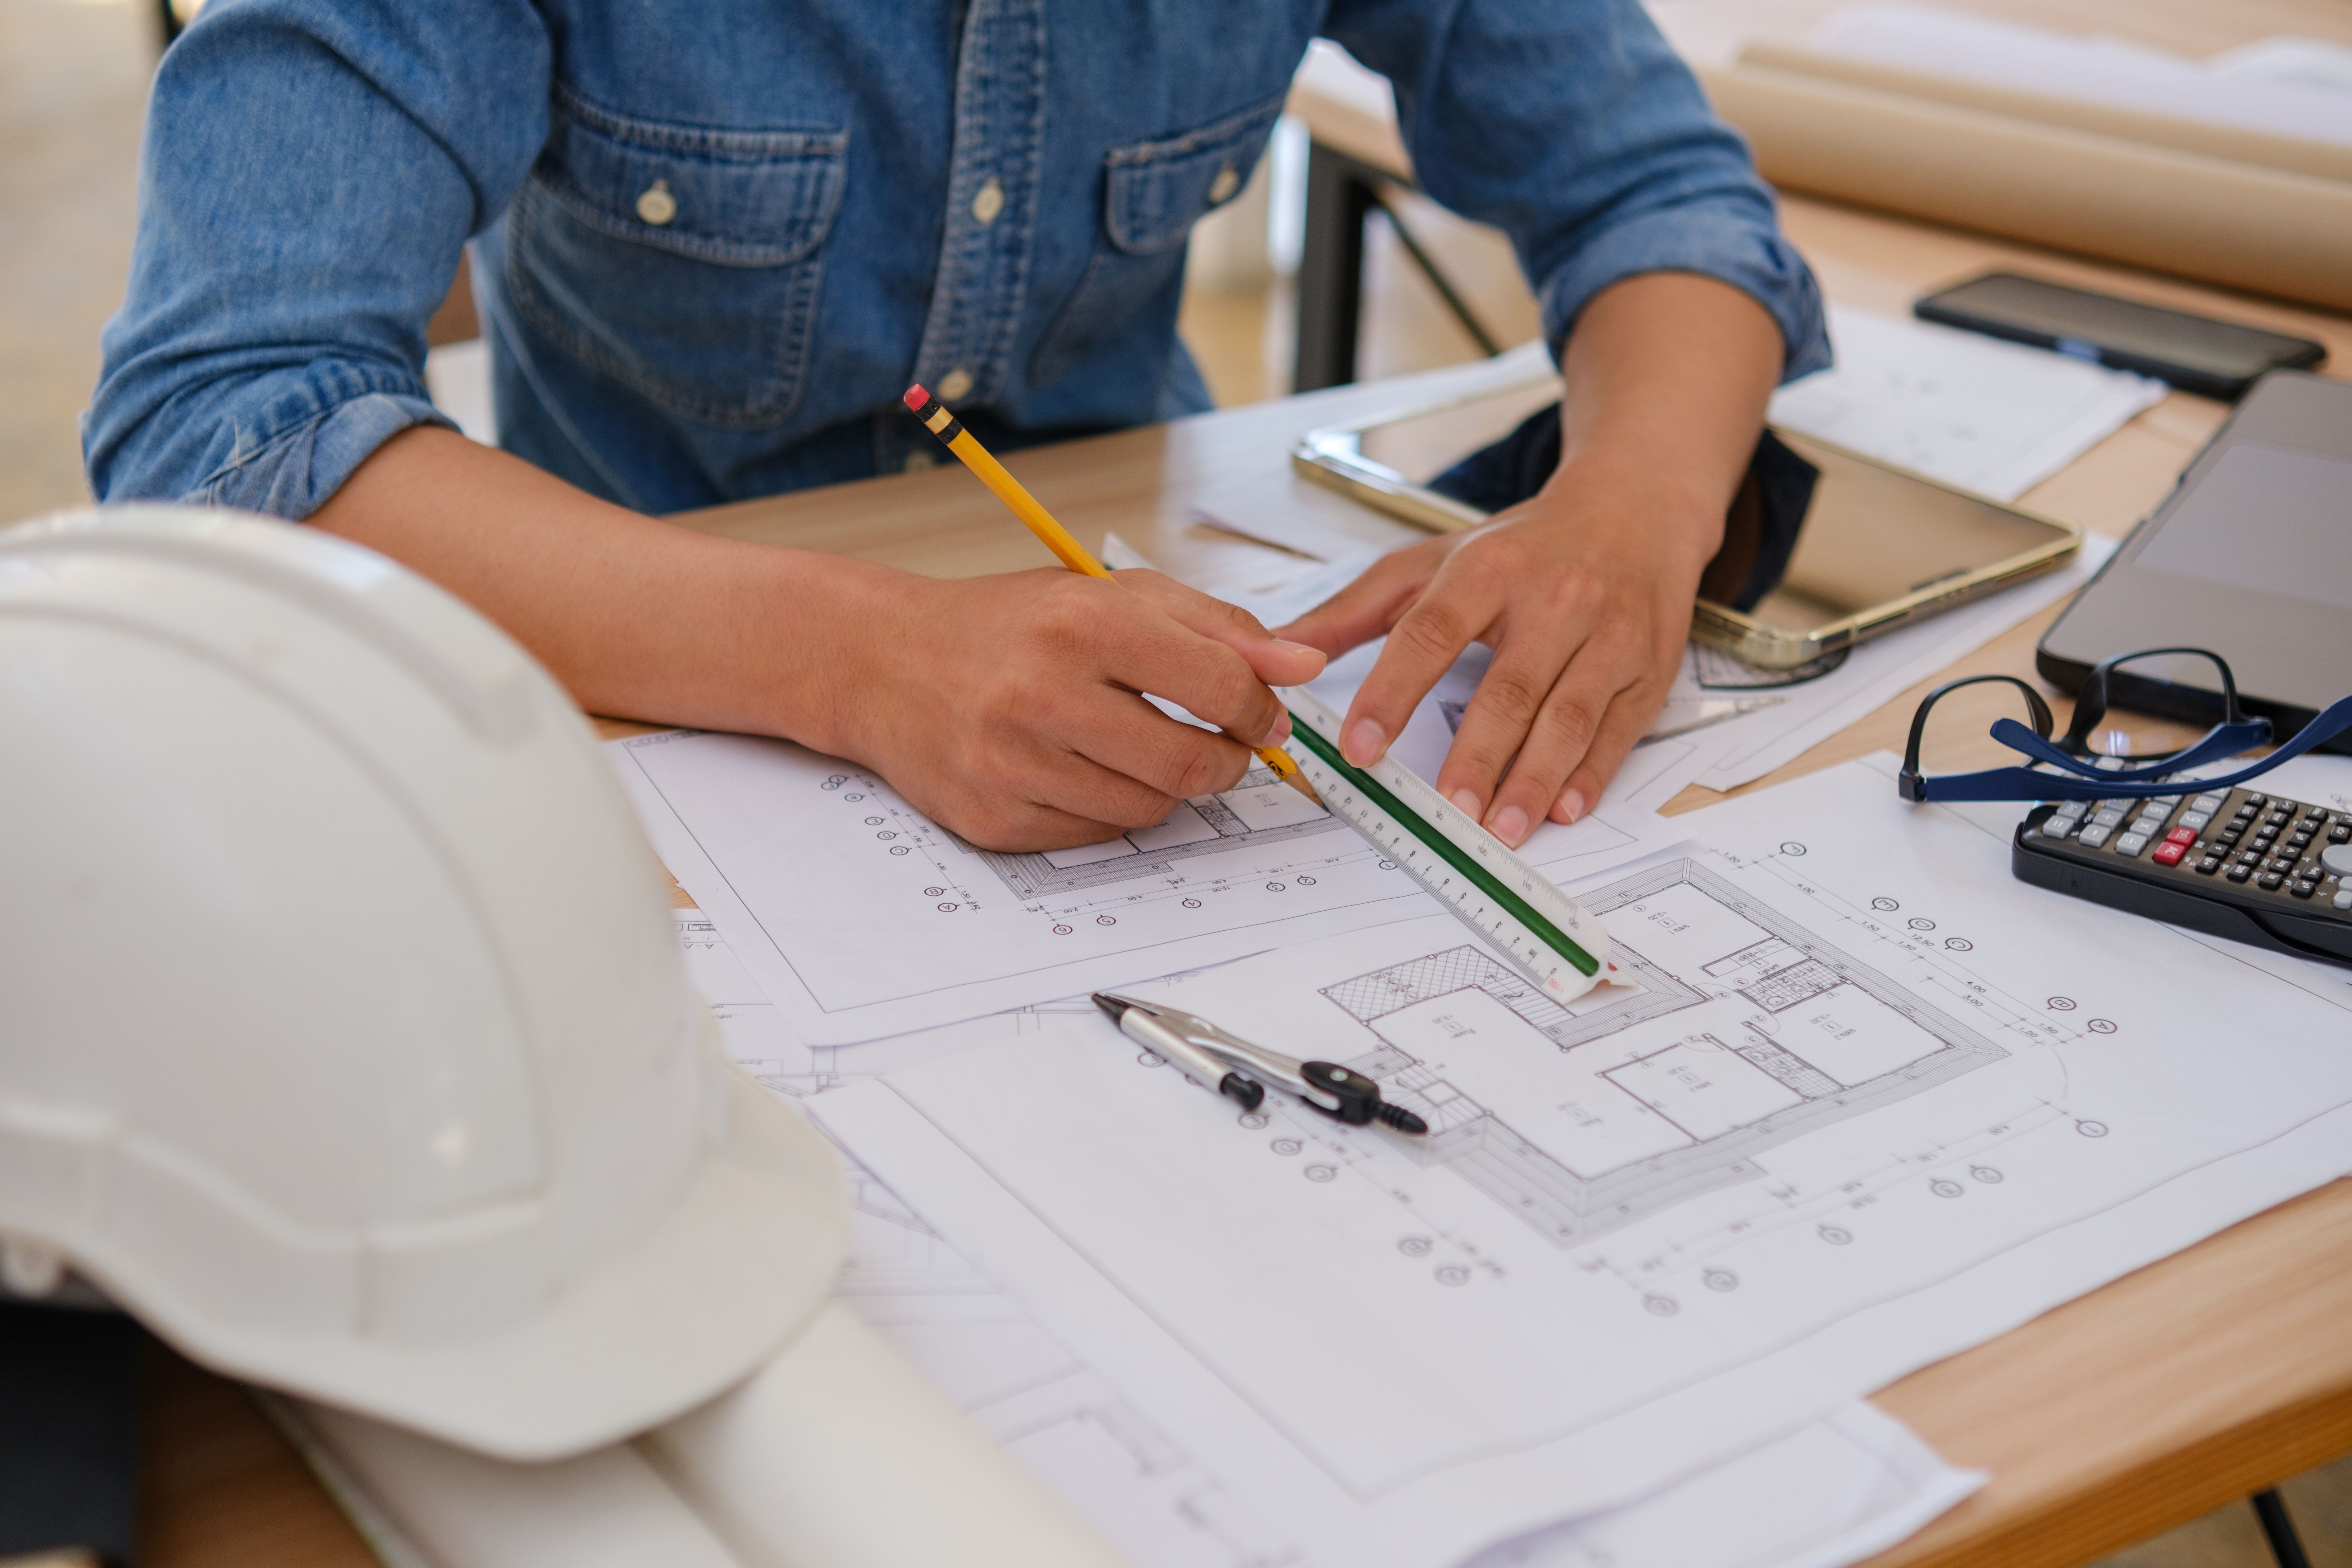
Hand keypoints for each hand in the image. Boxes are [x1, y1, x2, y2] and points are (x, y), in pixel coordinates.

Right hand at [814, 567, 1326, 850]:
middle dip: (1226, 762)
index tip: (1262, 715)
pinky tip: (1085, 770)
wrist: (883, 662)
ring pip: (1149, 809)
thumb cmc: (1007, 626)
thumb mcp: (1108, 597)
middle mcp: (1041, 694)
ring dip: (1167, 786)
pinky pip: (1095, 834)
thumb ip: (1214, 626)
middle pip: (1191, 764)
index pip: (1218, 684)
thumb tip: (1303, 666)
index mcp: (1081, 624)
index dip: (1259, 709)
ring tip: (1140, 748)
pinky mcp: (993, 819)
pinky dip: (1110, 809)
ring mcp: (1012, 765)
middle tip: (1220, 747)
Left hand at [1276, 272, 1782, 848]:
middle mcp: (1554, 598)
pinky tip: (1563, 808)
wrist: (1633, 510)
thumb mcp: (1432, 562)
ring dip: (1534, 777)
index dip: (1394, 692)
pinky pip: (1617, 729)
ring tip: (1501, 828)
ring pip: (1569, 715)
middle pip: (1509, 686)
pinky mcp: (1647, 668)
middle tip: (1447, 810)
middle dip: (1477, 755)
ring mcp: (1608, 635)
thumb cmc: (1523, 547)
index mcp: (1488, 570)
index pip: (1431, 634)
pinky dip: (1591, 774)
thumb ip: (1355, 610)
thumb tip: (1281, 650)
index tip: (1361, 746)